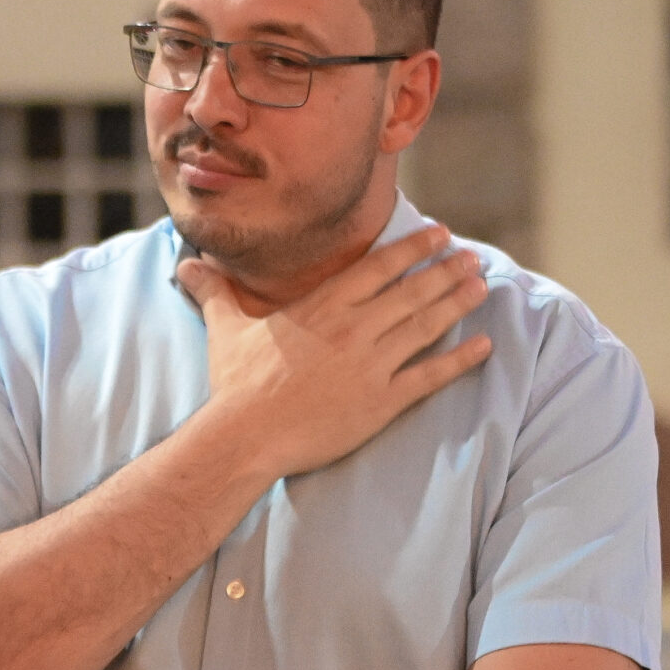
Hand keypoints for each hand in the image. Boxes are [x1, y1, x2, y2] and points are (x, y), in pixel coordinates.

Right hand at [178, 226, 492, 480]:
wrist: (246, 436)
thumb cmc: (236, 384)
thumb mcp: (226, 328)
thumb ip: (214, 291)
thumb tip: (185, 264)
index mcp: (323, 306)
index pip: (378, 267)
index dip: (412, 248)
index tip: (438, 234)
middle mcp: (354, 328)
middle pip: (412, 291)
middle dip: (446, 271)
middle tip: (472, 258)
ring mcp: (371, 365)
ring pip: (426, 326)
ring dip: (458, 304)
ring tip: (481, 287)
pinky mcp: (381, 402)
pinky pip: (429, 377)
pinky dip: (459, 361)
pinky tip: (483, 347)